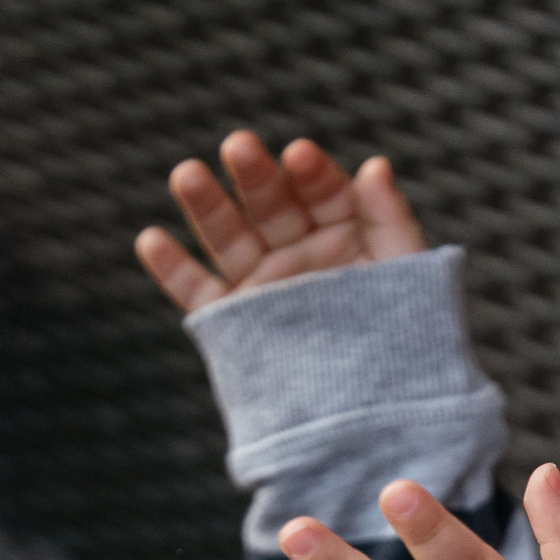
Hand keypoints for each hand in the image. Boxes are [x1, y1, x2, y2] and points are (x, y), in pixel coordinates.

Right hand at [135, 130, 425, 311]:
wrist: (379, 412)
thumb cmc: (407, 339)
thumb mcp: (408, 274)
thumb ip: (390, 219)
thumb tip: (376, 164)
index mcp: (346, 233)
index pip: (323, 191)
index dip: (311, 173)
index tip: (299, 156)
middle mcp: (300, 253)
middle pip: (271, 205)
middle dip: (254, 176)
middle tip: (238, 146)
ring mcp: (265, 285)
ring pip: (230, 238)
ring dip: (206, 206)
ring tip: (187, 175)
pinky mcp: (236, 321)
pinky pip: (199, 292)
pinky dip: (173, 270)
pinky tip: (151, 240)